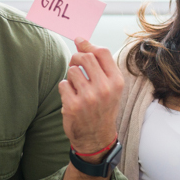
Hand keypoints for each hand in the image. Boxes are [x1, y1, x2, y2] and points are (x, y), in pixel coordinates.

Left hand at [58, 38, 123, 158]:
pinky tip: (71, 98)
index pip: (102, 52)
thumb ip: (100, 66)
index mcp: (116, 82)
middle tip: (74, 65)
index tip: (79, 41)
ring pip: (72, 70)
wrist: (96, 138)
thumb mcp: (111, 87)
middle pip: (85, 57)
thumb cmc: (102, 108)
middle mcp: (105, 88)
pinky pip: (63, 84)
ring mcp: (89, 97)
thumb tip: (81, 42)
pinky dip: (64, 89)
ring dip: (70, 76)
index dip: (88, 45)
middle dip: (76, 58)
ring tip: (76, 87)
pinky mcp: (73, 105)